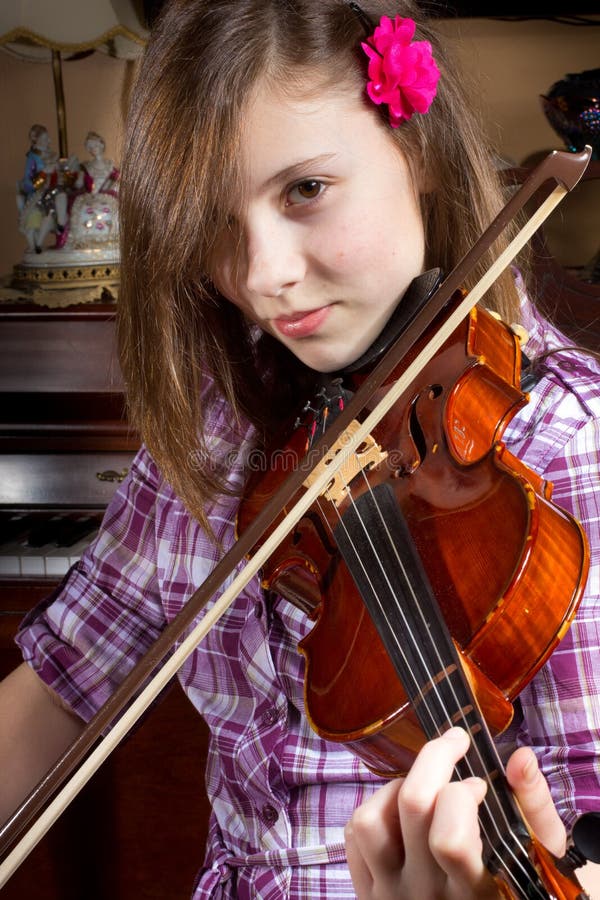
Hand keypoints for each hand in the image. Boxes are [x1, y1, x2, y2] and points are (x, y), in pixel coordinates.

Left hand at [344, 728, 565, 899]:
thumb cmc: (515, 892)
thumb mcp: (537, 861)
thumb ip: (534, 809)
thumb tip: (519, 757)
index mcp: (472, 894)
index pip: (450, 838)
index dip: (463, 794)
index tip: (479, 784)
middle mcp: (425, 894)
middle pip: (413, 806)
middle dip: (435, 757)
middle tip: (454, 742)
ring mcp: (390, 894)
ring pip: (372, 819)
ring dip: (397, 787)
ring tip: (425, 787)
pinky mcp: (367, 893)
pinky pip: (354, 837)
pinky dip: (375, 808)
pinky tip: (401, 811)